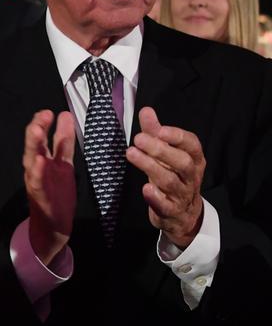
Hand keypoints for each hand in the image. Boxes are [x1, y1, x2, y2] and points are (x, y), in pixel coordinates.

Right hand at [23, 109, 75, 265]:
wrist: (54, 225)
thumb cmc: (57, 193)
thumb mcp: (64, 163)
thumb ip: (63, 141)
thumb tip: (64, 115)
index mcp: (43, 159)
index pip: (43, 137)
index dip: (45, 123)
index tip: (50, 111)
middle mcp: (36, 168)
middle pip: (34, 145)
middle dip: (37, 129)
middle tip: (43, 115)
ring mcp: (35, 181)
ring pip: (31, 160)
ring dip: (32, 145)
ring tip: (35, 130)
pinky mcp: (39, 196)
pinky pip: (37, 182)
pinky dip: (37, 172)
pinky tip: (39, 161)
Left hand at [127, 106, 204, 246]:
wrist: (183, 215)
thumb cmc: (173, 177)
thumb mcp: (166, 155)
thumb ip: (156, 133)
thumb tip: (146, 111)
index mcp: (194, 159)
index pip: (192, 145)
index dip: (177, 136)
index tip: (160, 130)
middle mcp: (191, 177)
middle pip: (182, 162)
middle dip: (160, 150)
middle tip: (138, 139)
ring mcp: (182, 195)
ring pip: (171, 182)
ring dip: (150, 167)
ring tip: (131, 154)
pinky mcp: (171, 211)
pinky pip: (165, 206)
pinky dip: (156, 198)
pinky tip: (145, 188)